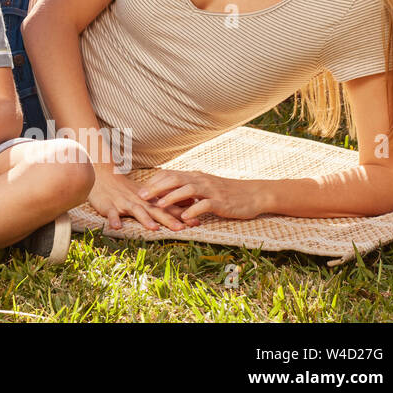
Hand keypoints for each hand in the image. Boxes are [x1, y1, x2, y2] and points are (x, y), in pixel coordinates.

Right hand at [88, 167, 186, 231]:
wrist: (103, 177)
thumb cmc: (126, 190)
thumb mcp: (147, 195)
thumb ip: (166, 201)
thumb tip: (189, 203)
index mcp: (148, 200)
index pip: (168, 208)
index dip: (181, 215)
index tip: (196, 223)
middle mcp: (139, 202)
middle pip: (155, 211)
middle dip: (168, 219)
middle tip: (181, 228)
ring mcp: (124, 203)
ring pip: (136, 211)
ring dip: (145, 219)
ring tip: (153, 228)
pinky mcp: (109, 206)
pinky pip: (111, 214)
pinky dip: (114, 219)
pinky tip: (117, 227)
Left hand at [137, 170, 264, 223]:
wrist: (252, 194)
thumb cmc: (226, 193)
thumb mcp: (204, 187)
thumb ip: (188, 189)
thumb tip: (167, 194)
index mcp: (195, 176)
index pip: (169, 174)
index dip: (154, 181)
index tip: (140, 189)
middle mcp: (200, 180)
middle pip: (174, 179)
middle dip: (156, 187)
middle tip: (142, 196)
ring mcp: (211, 190)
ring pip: (188, 190)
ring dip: (171, 197)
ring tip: (159, 205)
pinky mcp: (221, 202)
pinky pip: (205, 205)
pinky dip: (193, 210)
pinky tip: (184, 217)